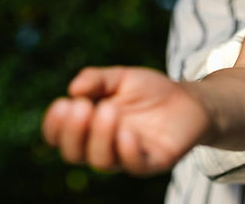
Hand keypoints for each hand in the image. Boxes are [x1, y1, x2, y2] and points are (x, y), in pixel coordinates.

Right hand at [41, 66, 210, 174]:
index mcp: (90, 126)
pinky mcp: (153, 162)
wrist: (190, 99)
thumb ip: (97, 80)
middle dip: (73, 132)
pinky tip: (127, 133)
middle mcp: (104, 146)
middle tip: (81, 107)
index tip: (62, 104)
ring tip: (107, 110)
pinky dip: (128, 152)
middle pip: (74, 153)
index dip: (54, 125)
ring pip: (102, 162)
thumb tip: (73, 88)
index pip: (60, 136)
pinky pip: (135, 166)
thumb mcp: (121, 78)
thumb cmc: (151, 90)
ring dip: (100, 137)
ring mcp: (127, 156)